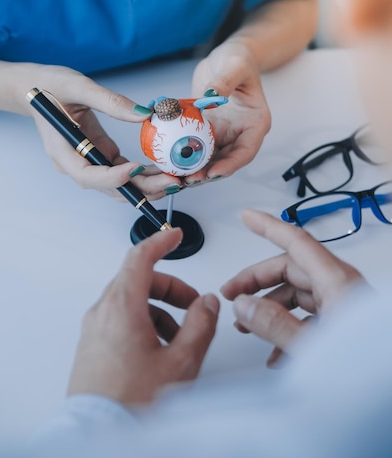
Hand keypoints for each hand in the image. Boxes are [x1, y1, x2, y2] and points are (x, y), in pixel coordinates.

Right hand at [23, 64, 180, 199]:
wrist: (37, 88)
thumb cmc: (51, 85)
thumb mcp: (79, 86)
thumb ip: (111, 101)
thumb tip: (145, 113)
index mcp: (62, 151)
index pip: (88, 175)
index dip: (113, 177)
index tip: (137, 168)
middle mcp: (75, 163)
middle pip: (109, 187)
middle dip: (141, 188)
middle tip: (171, 183)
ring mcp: (88, 161)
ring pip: (119, 184)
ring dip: (146, 185)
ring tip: (175, 180)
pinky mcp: (99, 155)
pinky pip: (122, 170)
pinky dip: (143, 173)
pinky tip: (164, 168)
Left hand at [68, 228, 219, 404]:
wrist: (100, 436)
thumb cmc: (133, 402)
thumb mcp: (181, 361)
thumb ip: (200, 325)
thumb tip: (207, 303)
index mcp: (122, 306)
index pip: (141, 257)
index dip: (162, 242)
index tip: (175, 236)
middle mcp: (102, 312)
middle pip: (139, 281)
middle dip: (171, 288)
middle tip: (193, 304)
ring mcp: (94, 330)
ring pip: (130, 302)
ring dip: (159, 310)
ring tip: (179, 338)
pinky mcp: (92, 347)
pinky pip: (120, 321)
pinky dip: (143, 324)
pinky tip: (159, 352)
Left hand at [188, 39, 270, 183]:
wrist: (226, 58)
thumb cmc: (238, 60)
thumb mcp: (234, 67)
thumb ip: (223, 82)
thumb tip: (211, 96)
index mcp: (255, 123)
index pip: (246, 151)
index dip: (230, 165)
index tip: (213, 172)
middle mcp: (240, 133)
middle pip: (226, 161)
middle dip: (208, 173)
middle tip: (189, 179)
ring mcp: (224, 134)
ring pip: (210, 159)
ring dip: (195, 168)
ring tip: (177, 175)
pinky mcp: (208, 131)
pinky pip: (196, 146)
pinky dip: (184, 154)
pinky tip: (170, 159)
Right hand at [221, 210, 364, 365]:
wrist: (391, 389)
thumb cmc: (370, 365)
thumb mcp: (313, 347)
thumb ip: (275, 325)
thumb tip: (245, 305)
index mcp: (336, 280)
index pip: (296, 241)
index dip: (268, 226)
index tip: (247, 217)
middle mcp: (339, 287)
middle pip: (291, 269)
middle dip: (257, 280)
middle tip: (232, 292)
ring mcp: (342, 305)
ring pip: (297, 294)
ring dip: (269, 307)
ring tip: (245, 325)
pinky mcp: (343, 324)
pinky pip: (309, 316)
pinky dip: (287, 328)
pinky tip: (273, 353)